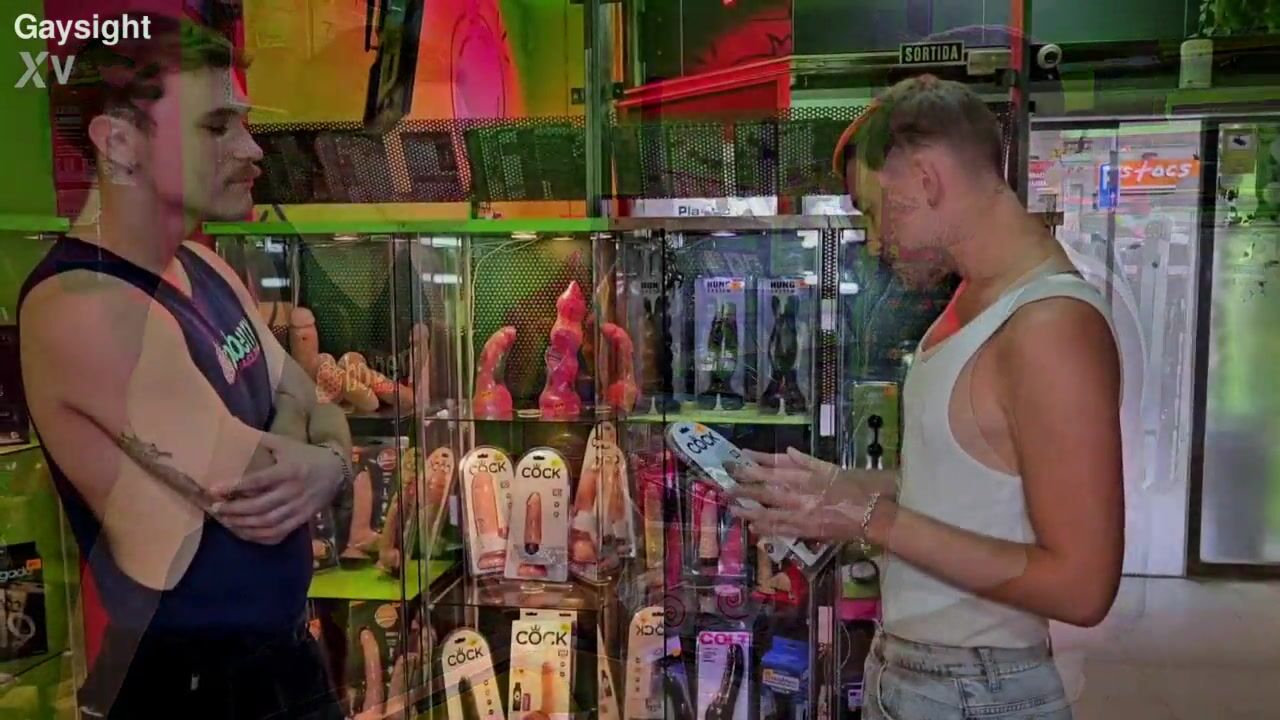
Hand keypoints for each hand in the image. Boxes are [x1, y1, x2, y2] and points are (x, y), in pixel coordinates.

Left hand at [211, 433, 344, 544]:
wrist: (335, 471)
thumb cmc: (304, 455)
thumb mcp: (284, 443)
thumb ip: (260, 439)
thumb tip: (230, 427)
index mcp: (289, 470)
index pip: (258, 481)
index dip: (235, 486)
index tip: (213, 489)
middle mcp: (294, 491)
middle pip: (260, 507)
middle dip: (235, 510)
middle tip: (215, 509)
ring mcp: (299, 508)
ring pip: (267, 523)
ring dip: (243, 525)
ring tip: (226, 521)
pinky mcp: (302, 520)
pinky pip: (278, 534)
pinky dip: (259, 536)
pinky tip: (245, 532)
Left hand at [726, 447, 881, 542]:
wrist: (876, 515)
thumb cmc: (861, 486)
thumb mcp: (834, 467)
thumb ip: (808, 461)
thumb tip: (788, 451)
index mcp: (807, 476)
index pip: (773, 469)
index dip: (752, 465)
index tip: (737, 461)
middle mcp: (801, 495)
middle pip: (765, 491)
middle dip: (743, 489)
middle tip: (725, 487)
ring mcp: (803, 515)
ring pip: (769, 513)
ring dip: (749, 511)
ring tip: (734, 509)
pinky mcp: (808, 532)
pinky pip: (782, 530)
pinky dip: (767, 529)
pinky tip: (754, 528)